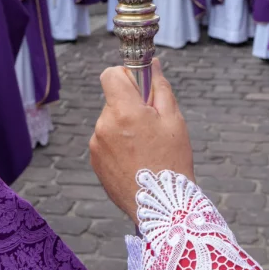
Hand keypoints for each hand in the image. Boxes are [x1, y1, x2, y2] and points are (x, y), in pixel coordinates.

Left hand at [90, 59, 194, 223]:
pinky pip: (106, 141)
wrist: (162, 206)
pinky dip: (118, 144)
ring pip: (110, 121)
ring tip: (145, 147)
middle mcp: (103, 126)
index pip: (110, 75)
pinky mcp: (94, 161)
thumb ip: (159, 87)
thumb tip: (151, 64)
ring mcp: (96, 145)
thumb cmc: (172, 160)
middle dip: (130, 105)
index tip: (141, 88)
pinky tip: (136, 159)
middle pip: (113, 100)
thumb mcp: (174, 119)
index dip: (126, 76)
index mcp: (123, 111)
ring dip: (124, 126)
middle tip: (152, 124)